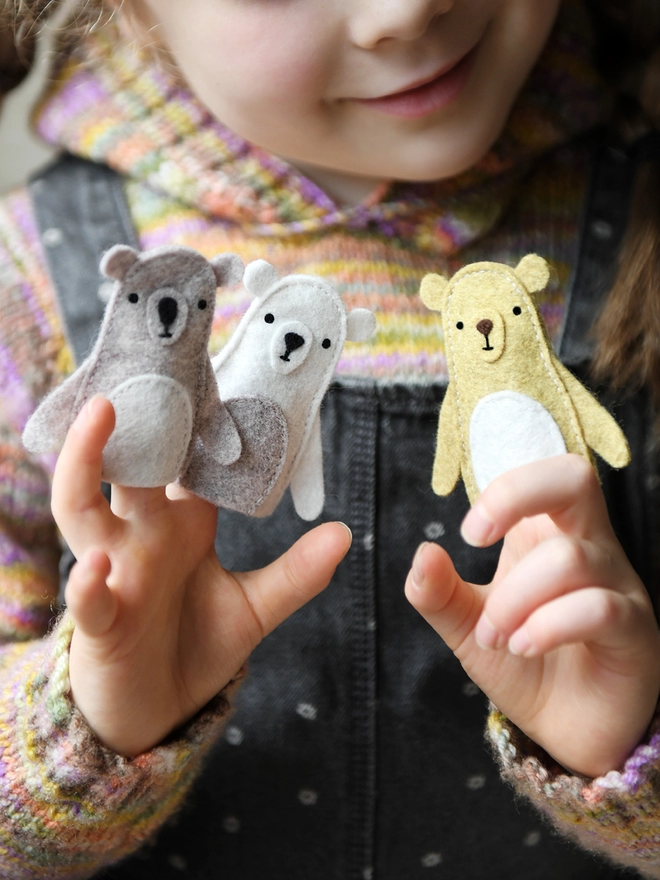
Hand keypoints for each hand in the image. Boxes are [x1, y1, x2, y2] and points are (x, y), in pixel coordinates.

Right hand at [52, 396, 351, 756]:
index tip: (213, 370)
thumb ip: (296, 573)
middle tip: (152, 362)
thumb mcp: (255, 607)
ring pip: (82, 506)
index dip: (196, 417)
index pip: (185, 458)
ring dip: (87, 461)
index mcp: (180, 523)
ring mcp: (114, 571)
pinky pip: (88, 597)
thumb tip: (344, 533)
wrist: (158, 710)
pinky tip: (101, 570)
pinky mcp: (100, 621)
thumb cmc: (197, 646)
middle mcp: (140, 535)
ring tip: (102, 416)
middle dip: (135, 414)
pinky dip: (90, 583)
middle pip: (129, 462)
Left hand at [405, 454, 659, 776]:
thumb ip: (438, 592)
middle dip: (515, 496)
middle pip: (575, 476)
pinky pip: (598, 607)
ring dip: (514, 599)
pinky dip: (548, 626)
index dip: (505, 489)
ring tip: (496, 637)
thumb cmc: (523, 663)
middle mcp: (589, 546)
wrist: (569, 730)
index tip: (470, 534)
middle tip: (476, 543)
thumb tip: (423, 552)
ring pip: (568, 558)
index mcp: (548, 533)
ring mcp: (618, 585)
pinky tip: (524, 646)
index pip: (545, 471)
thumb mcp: (467, 626)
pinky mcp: (635, 629)